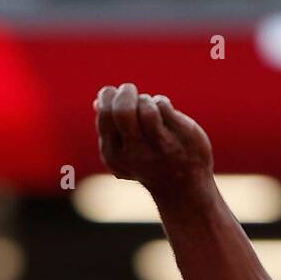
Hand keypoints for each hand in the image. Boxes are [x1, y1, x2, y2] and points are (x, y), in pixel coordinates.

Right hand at [94, 83, 212, 196]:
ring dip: (146, 100)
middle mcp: (136, 154)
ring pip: (146, 108)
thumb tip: (96, 102)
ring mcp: (160, 147)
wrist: (184, 189)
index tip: (116, 95)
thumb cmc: (149, 164)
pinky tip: (165, 115)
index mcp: (114, 156)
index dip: (108, 97)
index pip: (105, 115)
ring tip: (150, 106)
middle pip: (123, 111)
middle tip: (130, 90)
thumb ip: (110, 129)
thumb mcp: (124, 150)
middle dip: (126, 93)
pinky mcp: (180, 138)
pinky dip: (161, 103)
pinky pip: (163, 107)